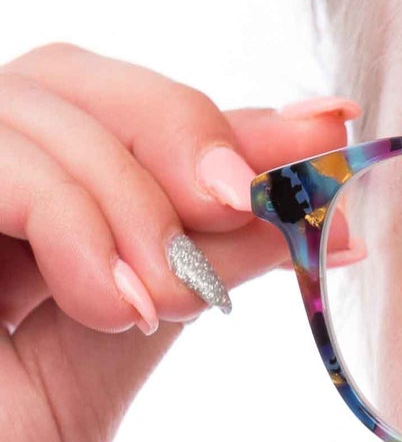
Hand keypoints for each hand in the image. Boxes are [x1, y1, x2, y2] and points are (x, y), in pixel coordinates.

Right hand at [0, 42, 358, 441]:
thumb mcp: (105, 364)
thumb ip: (182, 267)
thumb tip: (299, 204)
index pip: (109, 119)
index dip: (221, 120)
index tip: (325, 138)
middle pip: (68, 78)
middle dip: (180, 130)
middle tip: (250, 205)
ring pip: (35, 104)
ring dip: (129, 197)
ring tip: (156, 303)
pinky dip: (70, 215)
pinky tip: (108, 304)